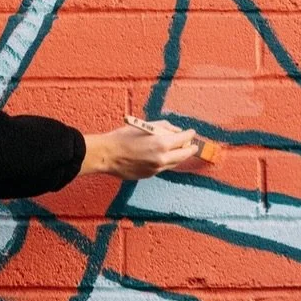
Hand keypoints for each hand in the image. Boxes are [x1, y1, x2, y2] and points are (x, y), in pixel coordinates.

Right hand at [82, 121, 202, 179]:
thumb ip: (163, 127)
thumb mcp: (144, 126)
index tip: (191, 132)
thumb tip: (176, 131)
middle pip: (184, 154)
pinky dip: (166, 161)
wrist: (107, 155)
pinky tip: (163, 157)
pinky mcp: (149, 175)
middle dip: (190, 149)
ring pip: (174, 163)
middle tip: (193, 145)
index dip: (189, 135)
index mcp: (161, 143)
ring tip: (180, 151)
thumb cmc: (123, 137)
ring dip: (179, 156)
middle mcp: (161, 158)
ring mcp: (156, 169)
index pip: (184, 139)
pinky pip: (163, 167)